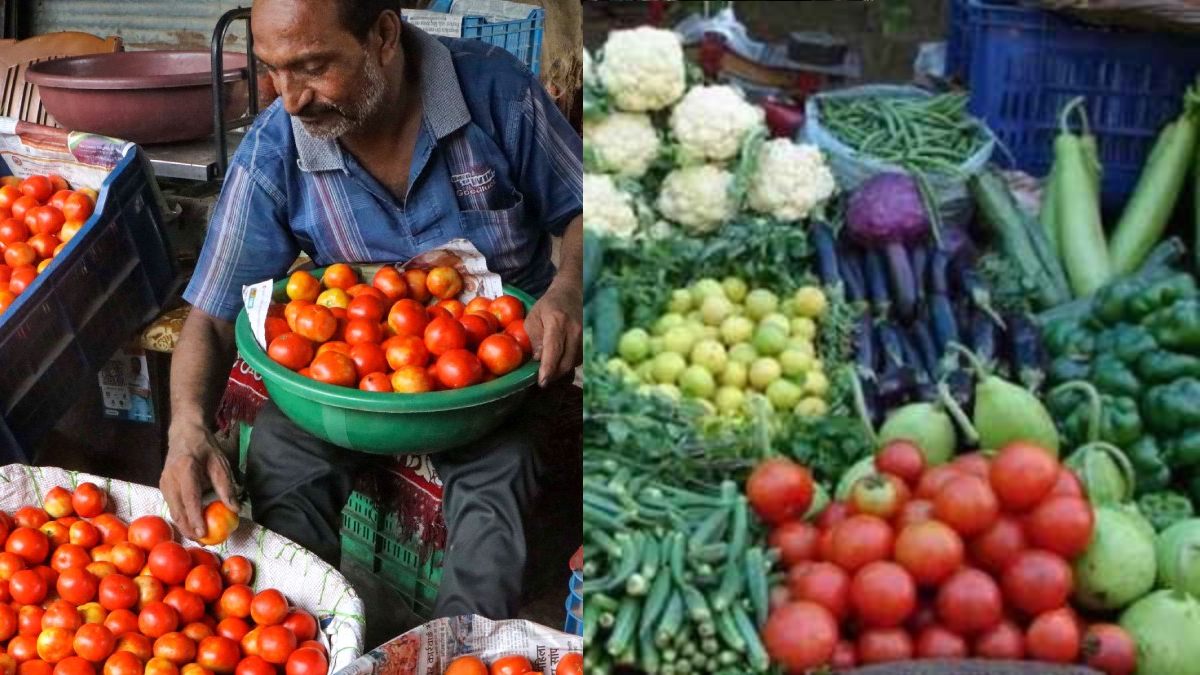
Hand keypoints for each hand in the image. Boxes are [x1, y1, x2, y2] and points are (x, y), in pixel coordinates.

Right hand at [161, 421, 239, 539]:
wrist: (184, 433)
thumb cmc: (205, 447)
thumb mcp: (220, 463)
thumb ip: (226, 486)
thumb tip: (234, 509)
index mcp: (185, 469)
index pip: (189, 498)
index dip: (195, 517)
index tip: (203, 532)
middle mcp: (170, 478)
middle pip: (177, 509)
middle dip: (188, 528)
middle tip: (203, 542)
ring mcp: (163, 483)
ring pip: (173, 510)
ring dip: (184, 526)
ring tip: (199, 538)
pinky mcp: (163, 486)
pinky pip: (172, 506)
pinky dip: (181, 517)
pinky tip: (191, 525)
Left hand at [524, 278, 582, 386]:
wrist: (574, 291)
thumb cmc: (550, 305)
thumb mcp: (534, 317)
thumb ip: (534, 339)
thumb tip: (539, 360)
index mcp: (559, 322)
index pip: (554, 352)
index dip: (548, 370)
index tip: (542, 382)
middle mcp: (576, 330)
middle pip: (566, 363)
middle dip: (553, 375)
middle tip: (543, 379)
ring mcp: (587, 336)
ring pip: (574, 363)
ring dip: (561, 370)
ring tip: (551, 367)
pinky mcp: (592, 341)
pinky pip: (580, 359)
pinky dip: (569, 363)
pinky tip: (561, 359)